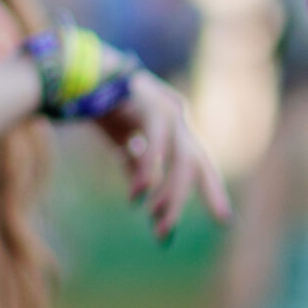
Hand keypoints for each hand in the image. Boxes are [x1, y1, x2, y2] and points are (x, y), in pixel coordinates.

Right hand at [95, 72, 230, 240]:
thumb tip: (143, 198)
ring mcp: (168, 110)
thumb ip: (137, 168)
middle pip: (195, 165)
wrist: (82, 76)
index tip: (225, 220)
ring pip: (181, 158)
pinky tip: (139, 192)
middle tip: (168, 231)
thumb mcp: (125, 144)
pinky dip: (149, 170)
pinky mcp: (150, 104)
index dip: (213, 190)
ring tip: (156, 217)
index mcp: (178, 129)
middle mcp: (179, 119)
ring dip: (170, 191)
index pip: (201, 164)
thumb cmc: (108, 109)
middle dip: (189, 198)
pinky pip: (156, 142)